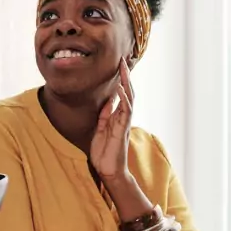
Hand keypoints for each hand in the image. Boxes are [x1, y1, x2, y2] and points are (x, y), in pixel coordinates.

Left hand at [89, 59, 133, 180]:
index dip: (120, 79)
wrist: (108, 170)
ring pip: (129, 98)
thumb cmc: (104, 152)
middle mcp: (123, 117)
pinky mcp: (122, 129)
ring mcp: (124, 122)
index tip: (118, 65)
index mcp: (117, 116)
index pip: (121, 94)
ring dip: (126, 83)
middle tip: (123, 61)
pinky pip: (125, 111)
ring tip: (123, 69)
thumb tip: (107, 100)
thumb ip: (105, 115)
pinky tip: (120, 89)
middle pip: (128, 92)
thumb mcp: (101, 129)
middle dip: (125, 76)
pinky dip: (123, 99)